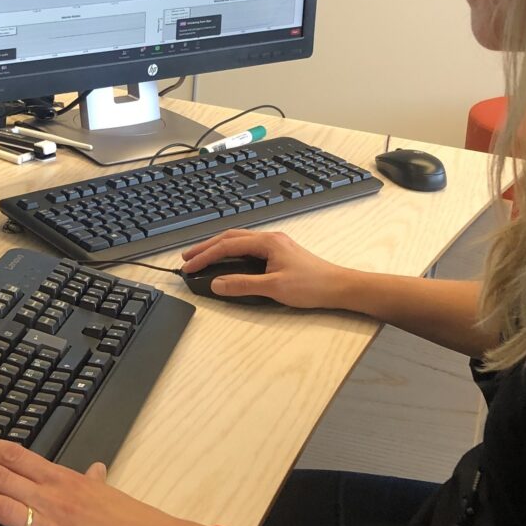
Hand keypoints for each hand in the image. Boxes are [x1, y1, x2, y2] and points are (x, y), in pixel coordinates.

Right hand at [181, 229, 358, 309]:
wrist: (338, 287)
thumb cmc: (312, 286)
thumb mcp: (274, 288)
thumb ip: (243, 284)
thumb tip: (217, 283)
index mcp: (267, 242)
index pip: (227, 245)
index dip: (205, 256)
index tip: (189, 267)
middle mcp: (270, 238)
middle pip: (230, 237)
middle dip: (206, 247)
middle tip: (187, 258)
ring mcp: (275, 244)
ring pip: (238, 240)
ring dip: (218, 248)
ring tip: (201, 258)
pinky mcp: (279, 252)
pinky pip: (248, 247)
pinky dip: (231, 251)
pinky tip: (227, 260)